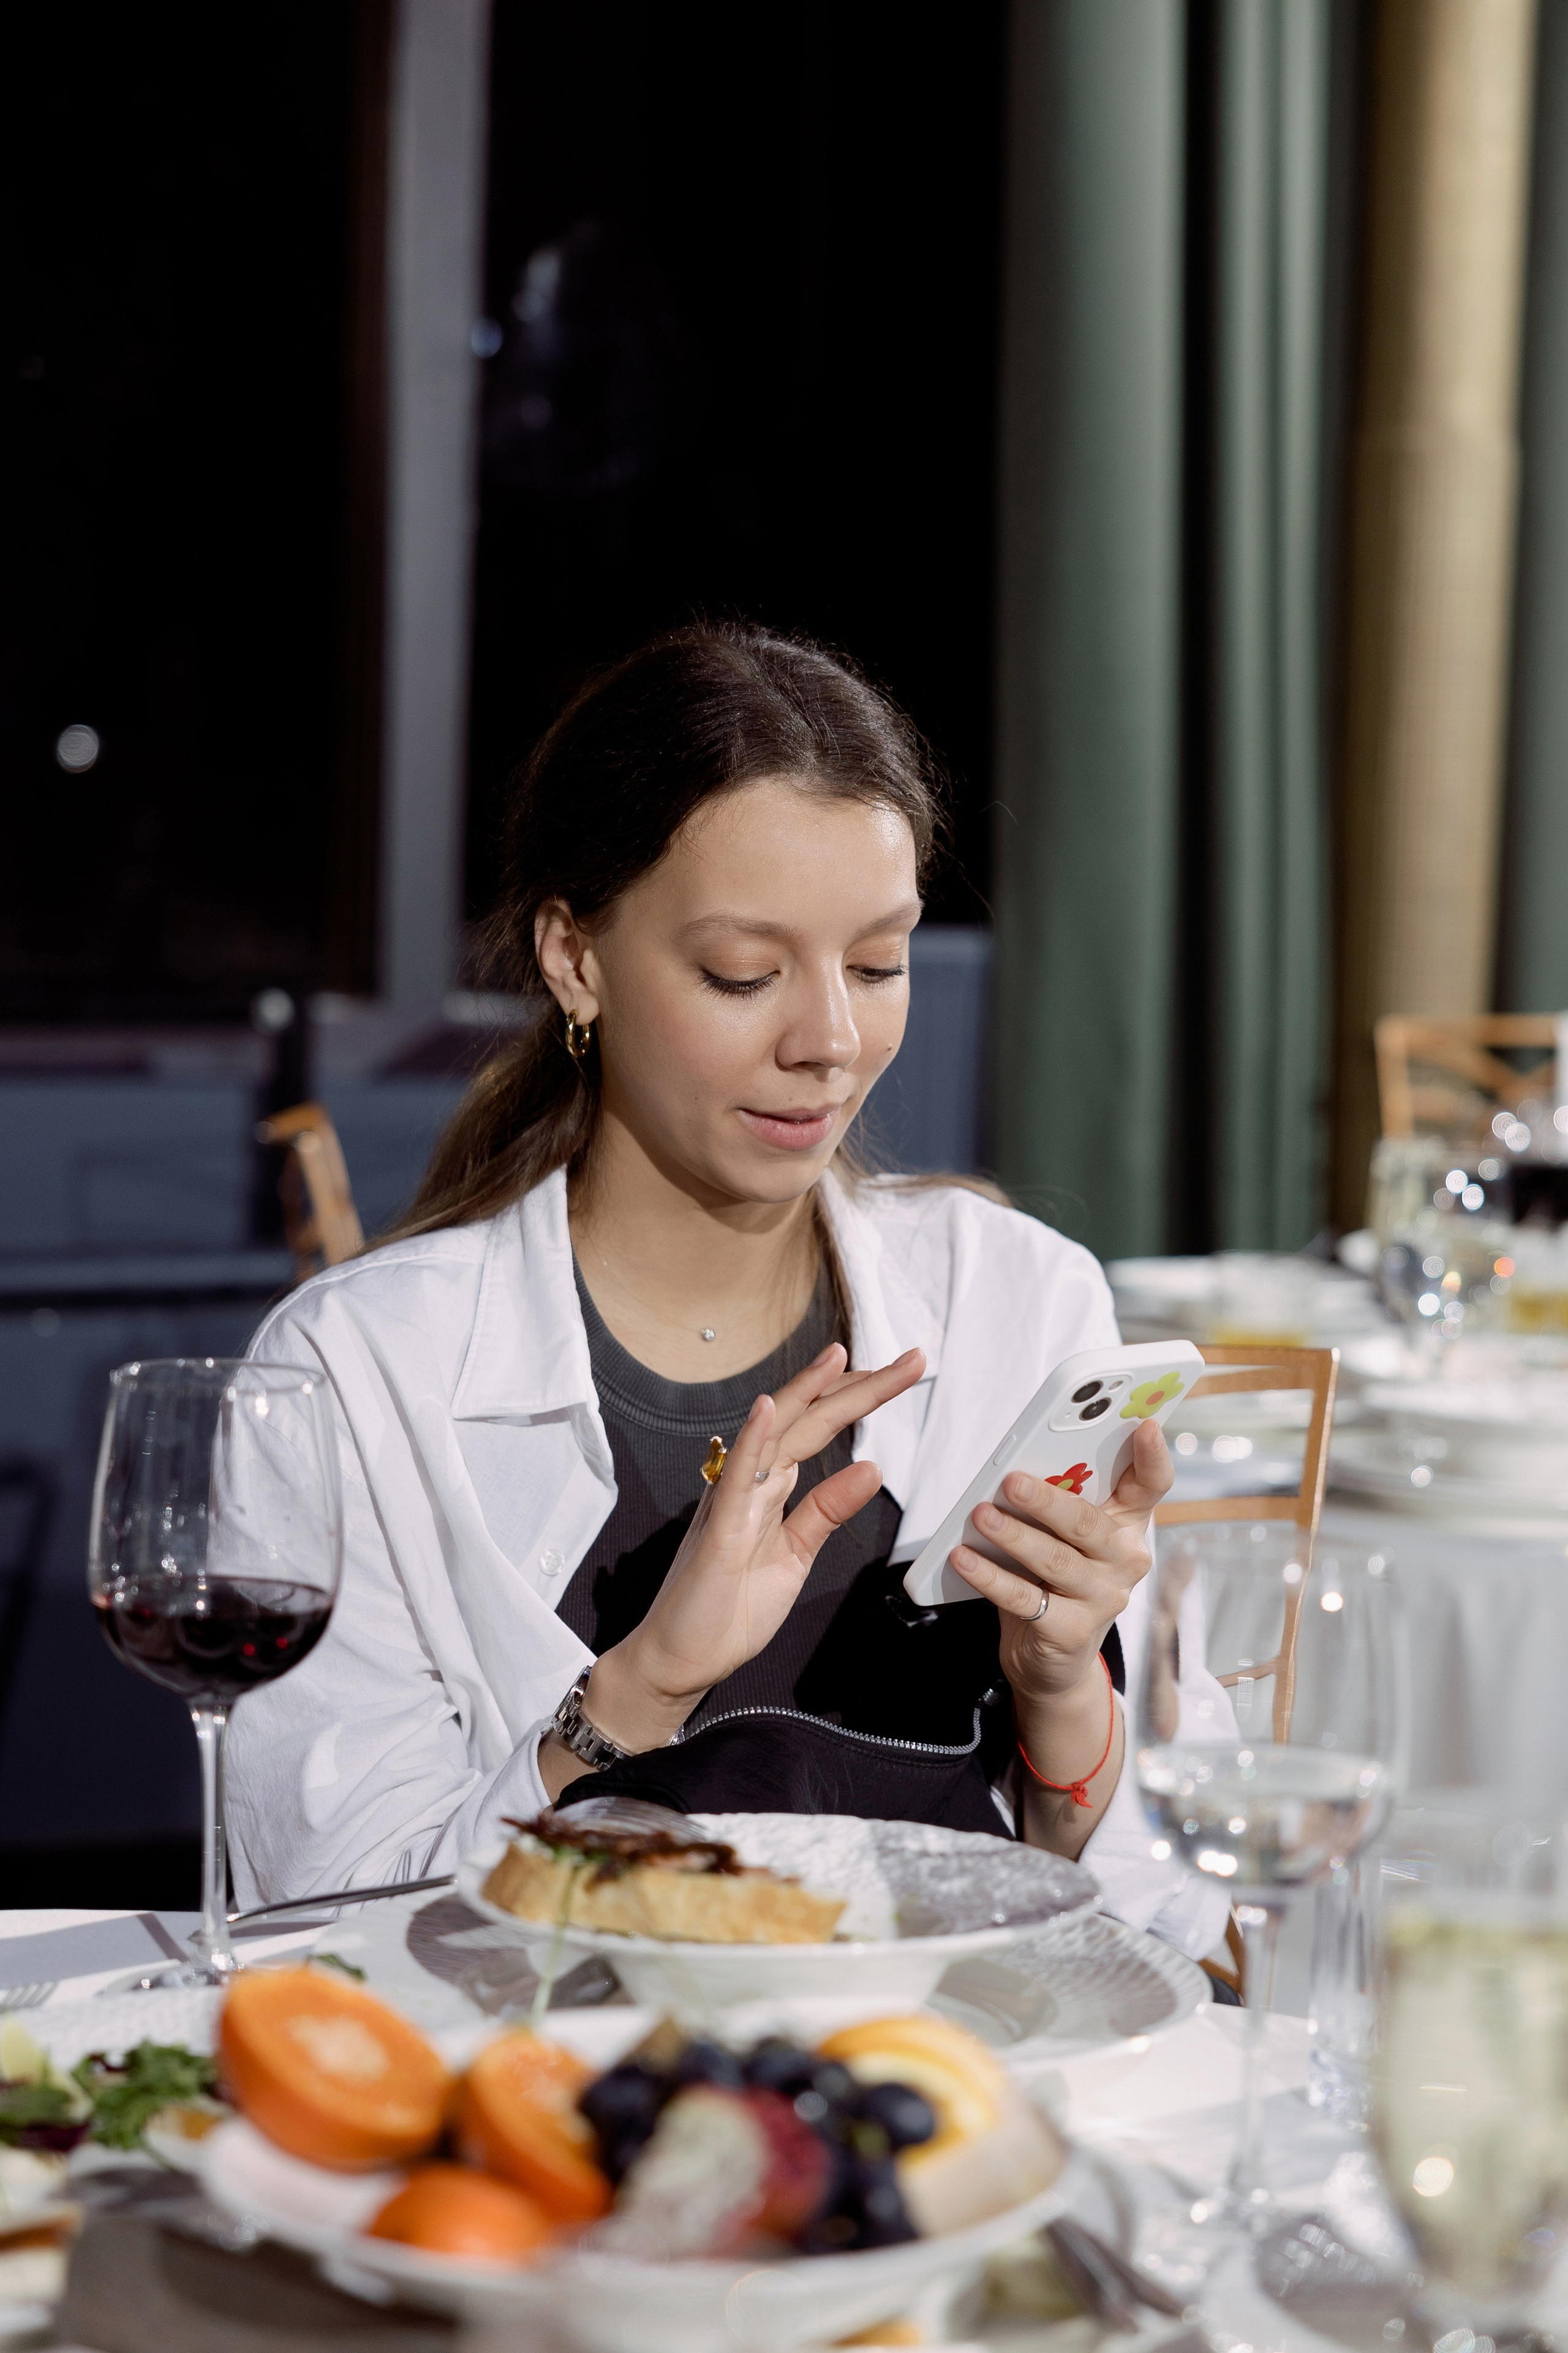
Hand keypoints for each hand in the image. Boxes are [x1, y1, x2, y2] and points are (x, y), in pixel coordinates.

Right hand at [574, 1342, 925, 1757]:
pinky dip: (751, 1440)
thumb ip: (828, 1509)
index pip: (821, 1428)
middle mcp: (751, 1483)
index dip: (861, 1397)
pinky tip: (768, 1408)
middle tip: (911, 1359)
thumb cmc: (729, 1608)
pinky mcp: (718, 1531)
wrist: (683, 1656)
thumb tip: (871, 1467)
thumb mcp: (797, 1554)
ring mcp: (732, 1502)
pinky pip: (735, 1479)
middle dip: (859, 1386)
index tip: (903, 1372)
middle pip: (808, 1420)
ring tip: (840, 1357)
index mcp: (770, 1487)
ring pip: (774, 1435)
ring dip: (807, 1393)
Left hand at [947, 1418, 1173, 1705]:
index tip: (1146, 1425)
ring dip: (1013, 1536)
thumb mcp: (1064, 1534)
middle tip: (1011, 1480)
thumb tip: (1019, 1466)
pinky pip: (1025, 1599)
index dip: (1154, 1455)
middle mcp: (1125, 1559)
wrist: (1054, 1658)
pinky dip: (990, 1577)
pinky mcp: (1072, 1631)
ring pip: (1055, 1560)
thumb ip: (1060, 1498)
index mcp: (1127, 1522)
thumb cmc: (1055, 1578)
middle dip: (1048, 1500)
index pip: (1151, 1484)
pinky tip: (964, 1559)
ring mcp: (1103, 1598)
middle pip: (1089, 1523)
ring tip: (980, 1516)